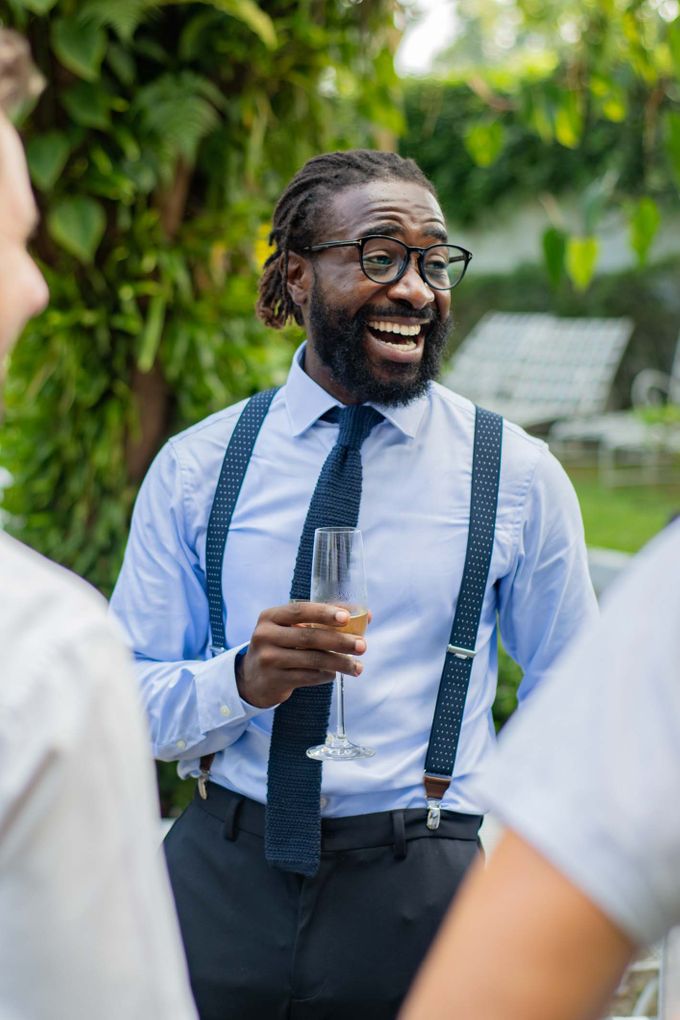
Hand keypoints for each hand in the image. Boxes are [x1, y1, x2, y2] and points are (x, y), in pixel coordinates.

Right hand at [237, 601, 366, 708]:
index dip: (324, 613)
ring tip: (357, 667)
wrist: (253, 678)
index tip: (347, 618)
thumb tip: (366, 616)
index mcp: (271, 616)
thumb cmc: (281, 645)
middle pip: (310, 637)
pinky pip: (308, 677)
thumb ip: (323, 619)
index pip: (300, 611)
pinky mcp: (274, 680)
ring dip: (339, 663)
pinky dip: (326, 675)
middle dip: (340, 641)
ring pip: (312, 660)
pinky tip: (335, 674)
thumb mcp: (292, 628)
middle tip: (362, 646)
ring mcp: (268, 659)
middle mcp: (265, 635)